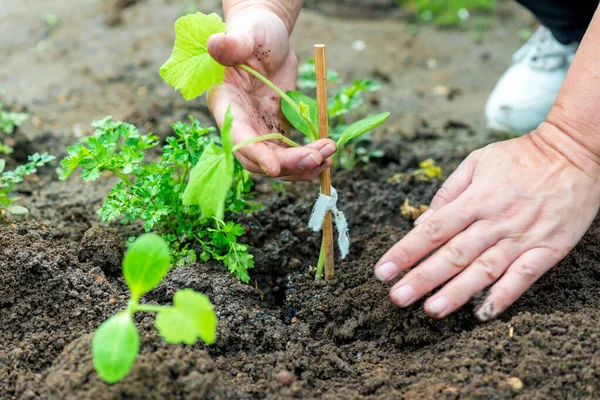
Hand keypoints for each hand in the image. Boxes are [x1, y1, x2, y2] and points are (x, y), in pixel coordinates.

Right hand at [207, 7, 335, 180]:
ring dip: (302, 165)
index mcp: (225, 103)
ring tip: (328, 155)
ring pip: (277, 161)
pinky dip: (307, 159)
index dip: (255, 154)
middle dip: (287, 164)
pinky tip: (327, 155)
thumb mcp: (245, 34)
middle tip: (316, 158)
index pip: (237, 137)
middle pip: (259, 158)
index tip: (275, 168)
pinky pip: (290, 154)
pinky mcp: (276, 130)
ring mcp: (258, 130)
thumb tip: (216, 45)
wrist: (270, 37)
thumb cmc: (254, 31)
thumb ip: (233, 44)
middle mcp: (240, 124)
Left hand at [374, 125, 599, 320]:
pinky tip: (483, 313)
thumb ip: (448, 193)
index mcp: (475, 199)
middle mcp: (494, 220)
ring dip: (457, 292)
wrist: (575, 152)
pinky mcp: (548, 249)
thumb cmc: (520, 156)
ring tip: (432, 310)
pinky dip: (504, 296)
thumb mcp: (477, 161)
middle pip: (452, 254)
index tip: (382, 270)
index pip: (432, 230)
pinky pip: (524, 277)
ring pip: (484, 270)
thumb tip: (421, 223)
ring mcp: (522, 237)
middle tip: (397, 298)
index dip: (405, 251)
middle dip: (422, 278)